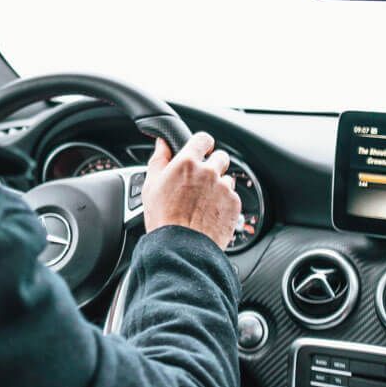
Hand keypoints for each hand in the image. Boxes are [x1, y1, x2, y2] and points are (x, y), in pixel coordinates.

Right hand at [142, 132, 241, 250]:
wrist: (182, 248)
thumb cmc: (163, 218)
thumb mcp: (151, 185)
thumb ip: (159, 159)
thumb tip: (162, 143)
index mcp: (187, 162)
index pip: (203, 138)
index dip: (202, 144)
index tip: (200, 151)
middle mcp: (208, 171)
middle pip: (220, 157)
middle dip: (213, 165)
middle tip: (201, 180)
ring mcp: (223, 188)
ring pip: (226, 178)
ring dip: (219, 185)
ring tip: (204, 202)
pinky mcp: (234, 204)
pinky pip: (232, 196)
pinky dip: (224, 202)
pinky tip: (210, 213)